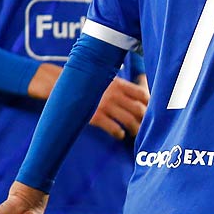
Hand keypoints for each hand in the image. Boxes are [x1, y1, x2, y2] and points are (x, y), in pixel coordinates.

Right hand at [29, 64, 147, 140]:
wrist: (61, 86)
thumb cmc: (88, 83)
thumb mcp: (106, 79)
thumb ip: (122, 86)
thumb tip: (142, 94)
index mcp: (118, 83)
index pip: (142, 94)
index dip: (149, 104)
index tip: (151, 111)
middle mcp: (114, 94)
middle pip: (138, 109)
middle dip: (144, 119)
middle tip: (146, 125)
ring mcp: (104, 105)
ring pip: (129, 120)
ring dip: (135, 129)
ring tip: (134, 132)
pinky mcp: (95, 116)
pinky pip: (114, 128)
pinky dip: (120, 133)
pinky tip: (120, 135)